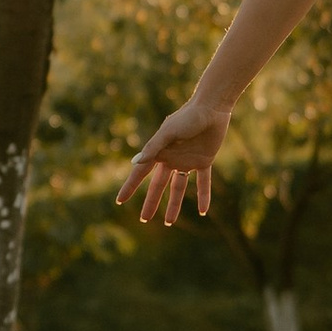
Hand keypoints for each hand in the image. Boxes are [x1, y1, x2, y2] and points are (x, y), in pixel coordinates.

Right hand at [117, 95, 231, 228]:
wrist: (211, 108)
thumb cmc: (187, 117)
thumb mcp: (168, 132)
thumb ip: (153, 148)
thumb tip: (134, 163)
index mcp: (159, 152)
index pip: (141, 173)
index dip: (130, 187)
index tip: (120, 200)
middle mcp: (171, 158)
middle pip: (158, 185)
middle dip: (151, 202)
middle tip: (144, 219)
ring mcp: (188, 161)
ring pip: (178, 188)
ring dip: (174, 204)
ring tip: (169, 222)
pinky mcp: (204, 161)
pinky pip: (203, 182)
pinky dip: (204, 196)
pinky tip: (204, 211)